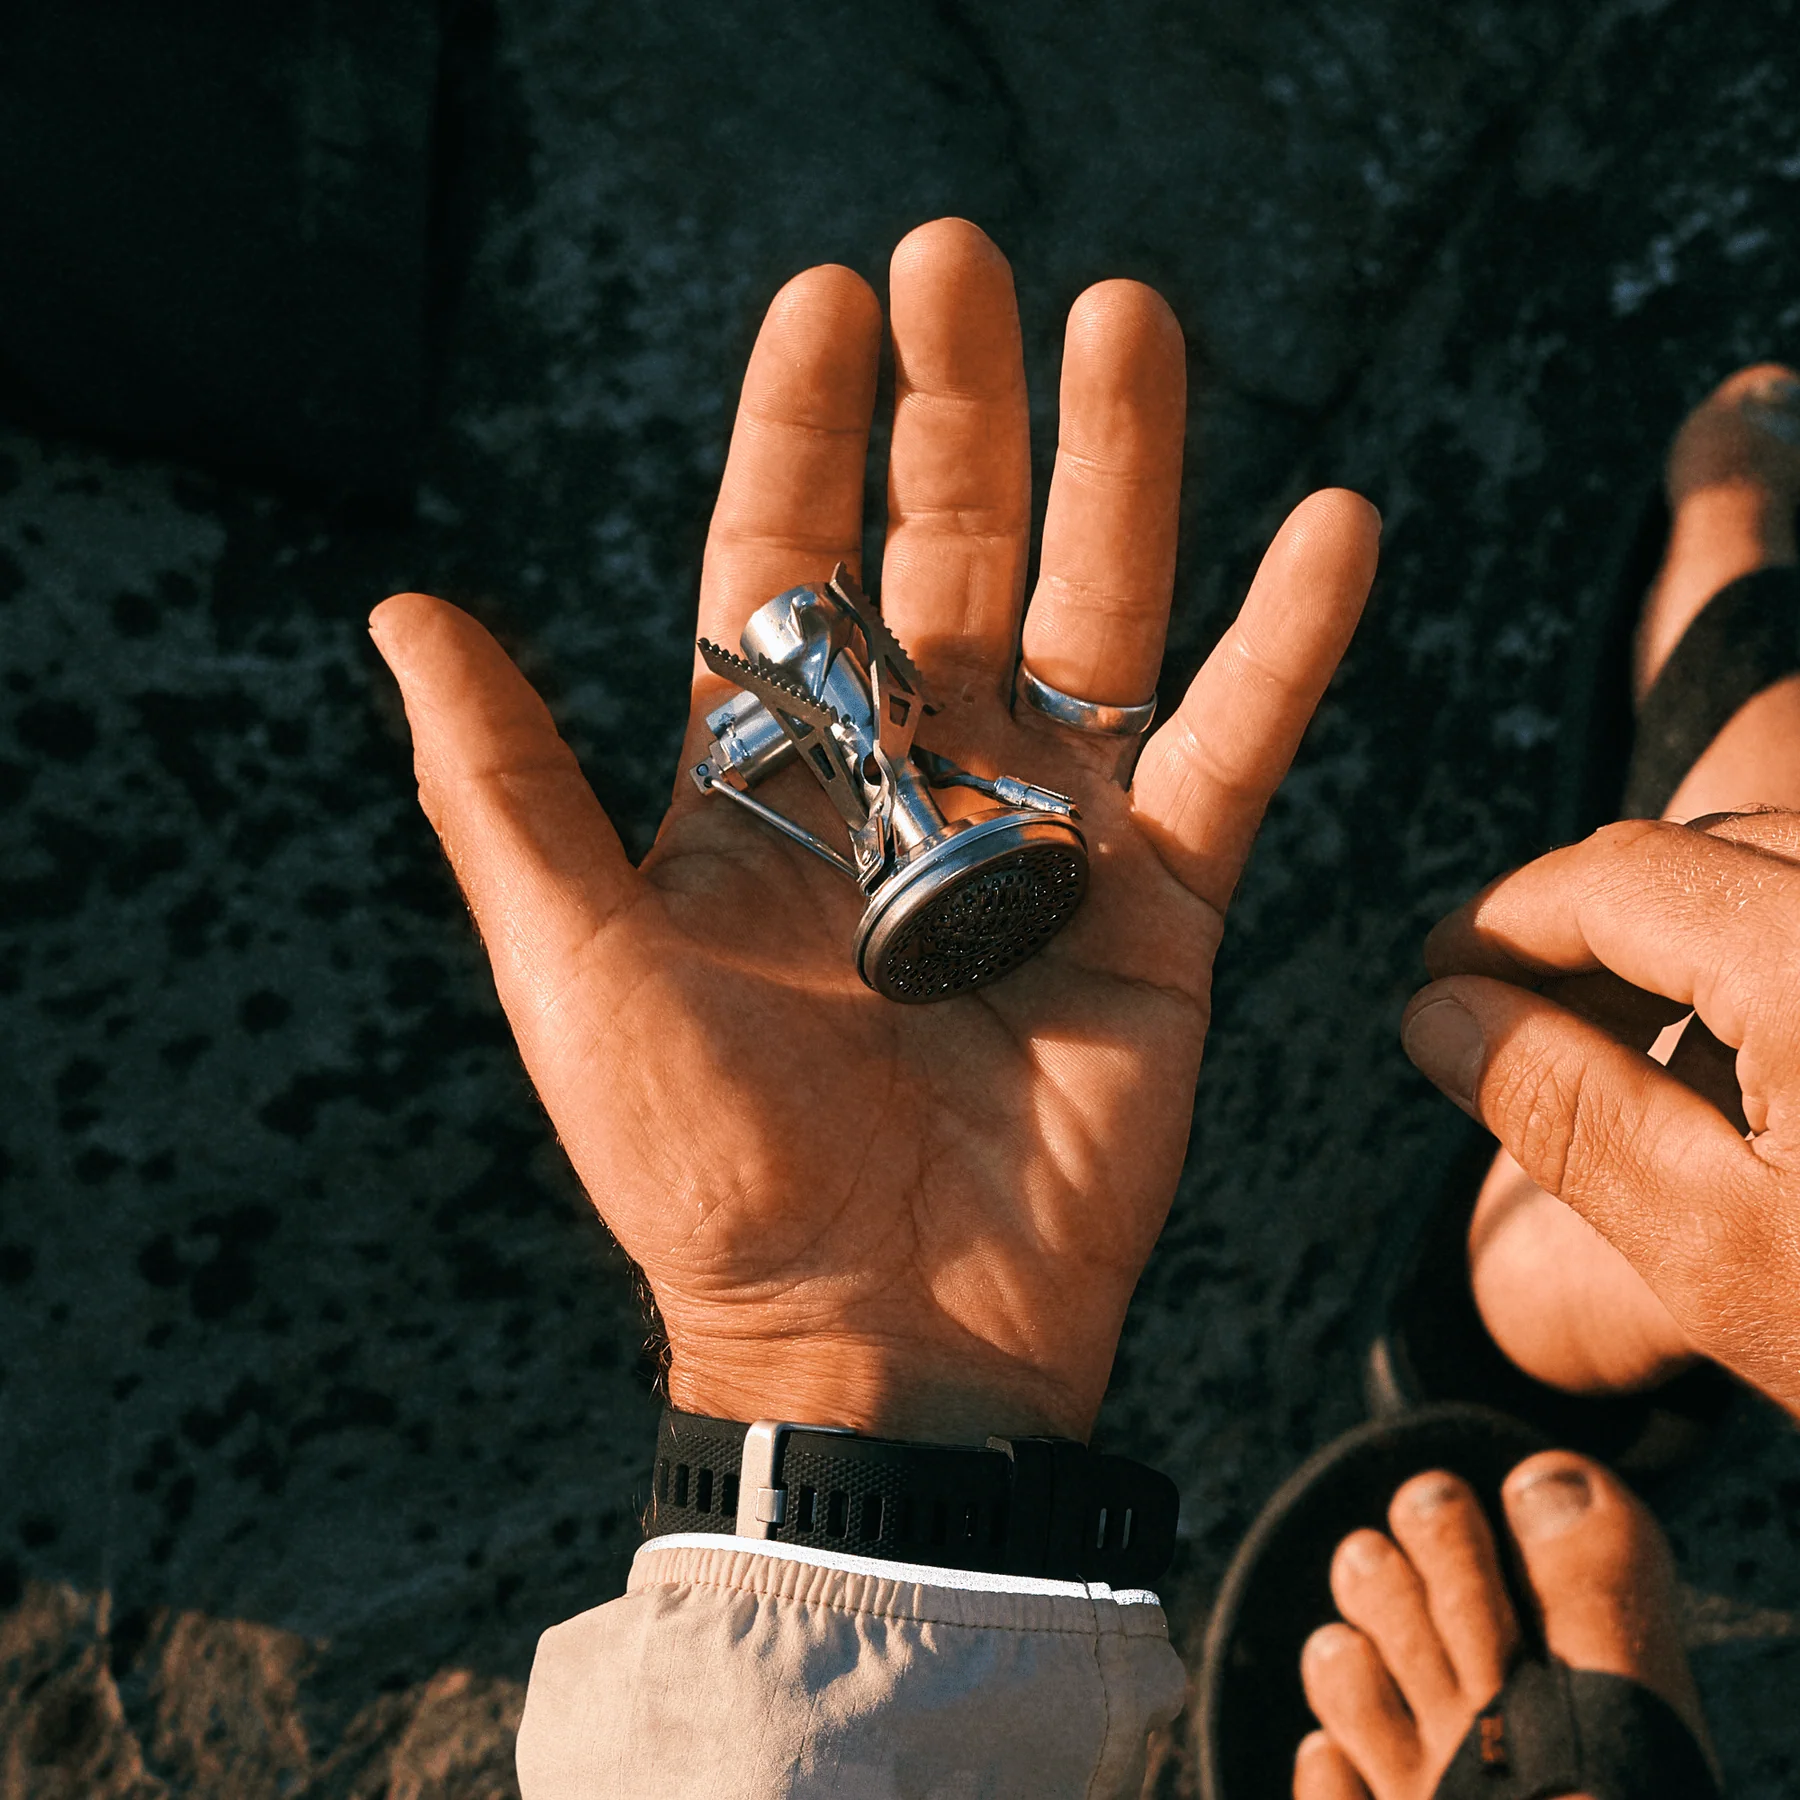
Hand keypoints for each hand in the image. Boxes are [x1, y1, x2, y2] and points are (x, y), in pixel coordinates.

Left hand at [372, 218, 1377, 1443]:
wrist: (877, 1337)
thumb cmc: (711, 1173)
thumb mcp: (579, 967)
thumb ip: (503, 788)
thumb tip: (401, 614)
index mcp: (771, 788)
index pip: (787, 566)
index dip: (804, 432)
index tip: (830, 296)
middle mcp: (913, 786)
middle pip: (943, 556)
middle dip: (959, 410)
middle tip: (969, 257)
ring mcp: (1048, 836)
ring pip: (1094, 615)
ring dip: (1121, 473)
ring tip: (1130, 320)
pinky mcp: (1164, 907)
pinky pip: (1233, 752)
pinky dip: (1283, 648)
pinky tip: (1328, 526)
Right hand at [1403, 808, 1799, 1416]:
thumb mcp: (1715, 1248)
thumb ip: (1559, 1106)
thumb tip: (1435, 1013)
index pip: (1619, 877)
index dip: (1503, 920)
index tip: (1436, 979)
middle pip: (1705, 853)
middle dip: (1589, 928)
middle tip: (1511, 1027)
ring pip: (1785, 875)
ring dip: (1683, 943)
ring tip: (1627, 1059)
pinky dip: (1773, 964)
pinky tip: (1757, 1069)